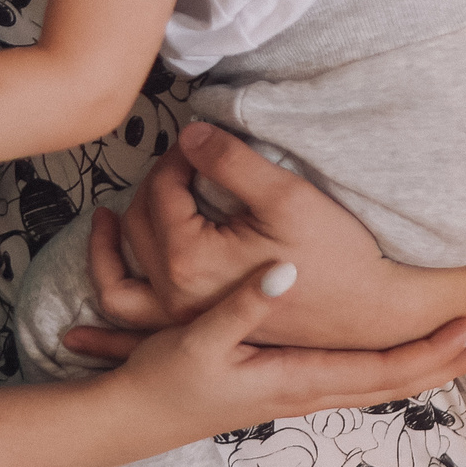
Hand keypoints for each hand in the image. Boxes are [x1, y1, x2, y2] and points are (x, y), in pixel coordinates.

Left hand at [66, 121, 448, 359]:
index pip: (162, 190)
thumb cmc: (334, 255)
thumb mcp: (285, 194)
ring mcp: (180, 319)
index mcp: (191, 260)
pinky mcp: (193, 332)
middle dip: (156, 186)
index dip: (179, 158)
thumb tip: (186, 134)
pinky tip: (96, 292)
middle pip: (140, 224)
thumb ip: (228, 160)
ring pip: (120, 277)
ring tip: (111, 217)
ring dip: (111, 243)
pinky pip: (131, 318)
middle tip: (186, 164)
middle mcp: (175, 295)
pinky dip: (107, 300)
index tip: (203, 144)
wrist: (369, 314)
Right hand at [118, 256, 465, 435]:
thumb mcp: (198, 338)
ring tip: (465, 345)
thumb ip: (242, 304)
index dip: (437, 350)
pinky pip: (358, 381)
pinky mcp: (287, 387)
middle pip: (399, 383)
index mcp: (299, 380)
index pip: (388, 370)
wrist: (135, 420)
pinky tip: (400, 352)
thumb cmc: (164, 380)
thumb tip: (287, 268)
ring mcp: (300, 394)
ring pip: (382, 384)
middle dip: (450, 362)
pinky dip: (394, 367)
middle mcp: (309, 393)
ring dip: (428, 365)